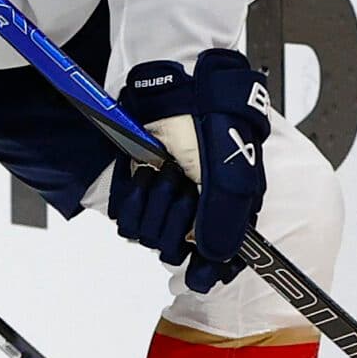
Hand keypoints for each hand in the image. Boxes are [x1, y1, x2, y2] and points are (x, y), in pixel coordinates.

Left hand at [107, 50, 271, 293]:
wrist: (172, 86)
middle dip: (176, 218)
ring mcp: (164, 204)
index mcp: (227, 211)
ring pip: (151, 237)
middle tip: (184, 185)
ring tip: (165, 170)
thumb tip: (215, 259)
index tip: (202, 271)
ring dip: (155, 203)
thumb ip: (226, 219)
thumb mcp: (230, 172)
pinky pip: (127, 221)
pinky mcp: (135, 194)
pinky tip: (144, 173)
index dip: (207, 269)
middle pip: (177, 251)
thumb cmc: (209, 120)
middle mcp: (195, 213)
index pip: (216, 264)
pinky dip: (133, 198)